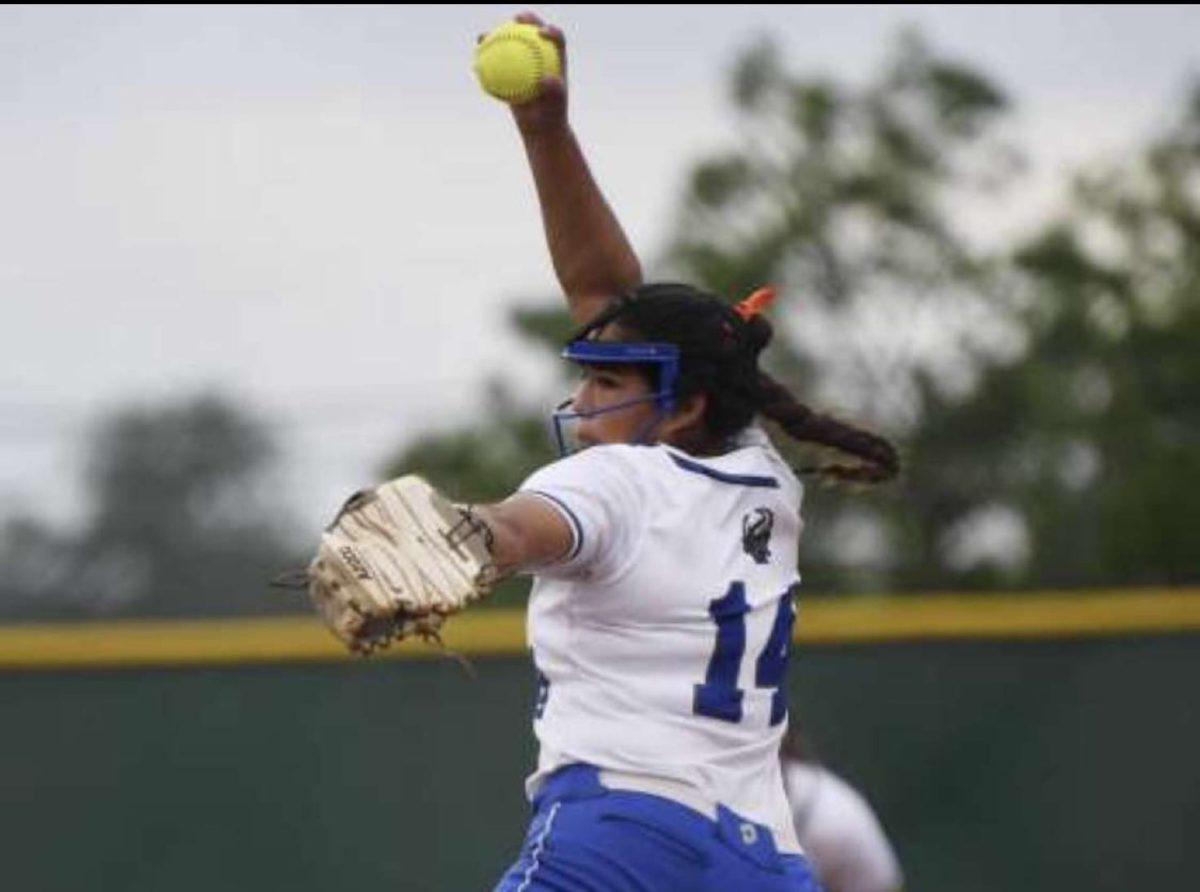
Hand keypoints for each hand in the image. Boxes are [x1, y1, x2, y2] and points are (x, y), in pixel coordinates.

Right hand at [493, 11, 567, 134]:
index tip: (541, 32)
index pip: (556, 38)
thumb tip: (545, 78)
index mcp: (556, 58)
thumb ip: (555, 91)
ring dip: (496, 35)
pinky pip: (497, 63)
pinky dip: (486, 61)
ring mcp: (524, 62)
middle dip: (525, 19)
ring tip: (484, 36)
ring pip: (510, 44)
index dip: (550, 29)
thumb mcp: (555, 105)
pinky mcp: (510, 72)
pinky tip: (475, 60)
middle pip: (532, 31)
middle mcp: (541, 56)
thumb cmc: (551, 116)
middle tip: (515, 20)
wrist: (540, 127)